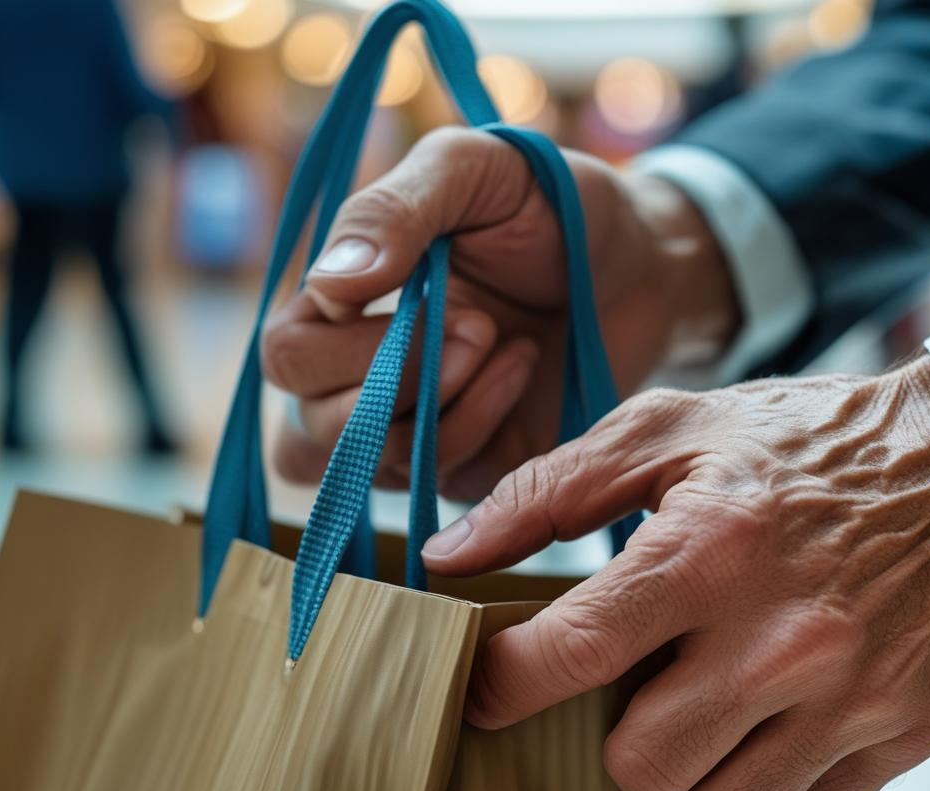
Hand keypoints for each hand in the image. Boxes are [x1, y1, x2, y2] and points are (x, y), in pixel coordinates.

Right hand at [261, 126, 738, 500]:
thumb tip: (329, 286)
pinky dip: (481, 426)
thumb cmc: (551, 204)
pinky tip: (523, 367)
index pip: (287, 359)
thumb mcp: (472, 170)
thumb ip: (393, 211)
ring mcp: (415, 427)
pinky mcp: (471, 465)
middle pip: (309, 432)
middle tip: (475, 326)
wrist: (643, 260)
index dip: (342, 348)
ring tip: (505, 342)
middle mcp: (363, 376)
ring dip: (445, 405)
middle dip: (394, 384)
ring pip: (375, 464)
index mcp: (342, 306)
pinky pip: (442, 480)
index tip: (420, 294)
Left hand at [422, 354, 929, 790]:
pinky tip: (761, 733)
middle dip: (612, 737)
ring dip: (688, 774)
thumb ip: (550, 491)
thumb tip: (454, 554)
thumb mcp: (673, 429)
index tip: (485, 691)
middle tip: (635, 687)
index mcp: (706, 551)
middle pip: (639, 763)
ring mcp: (845, 698)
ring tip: (701, 710)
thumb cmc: (813, 442)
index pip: (571, 655)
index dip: (503, 686)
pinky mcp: (900, 735)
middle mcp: (777, 638)